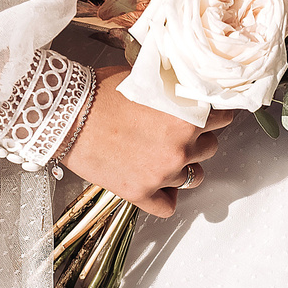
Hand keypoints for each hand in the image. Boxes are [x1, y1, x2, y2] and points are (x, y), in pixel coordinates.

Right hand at [62, 67, 232, 218]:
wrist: (64, 114)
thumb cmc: (100, 92)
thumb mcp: (148, 80)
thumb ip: (175, 92)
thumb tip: (190, 92)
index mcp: (187, 117)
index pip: (223, 118)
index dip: (214, 114)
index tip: (206, 115)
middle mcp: (180, 148)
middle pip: (210, 148)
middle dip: (197, 139)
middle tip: (177, 132)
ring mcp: (161, 173)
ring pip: (194, 177)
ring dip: (184, 167)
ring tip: (165, 156)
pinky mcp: (139, 193)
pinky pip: (168, 206)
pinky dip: (166, 197)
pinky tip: (159, 186)